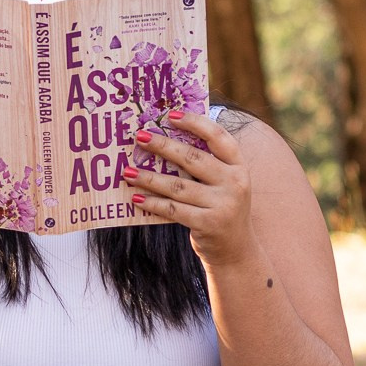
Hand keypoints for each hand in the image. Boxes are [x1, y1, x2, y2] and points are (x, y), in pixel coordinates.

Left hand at [124, 111, 255, 266]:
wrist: (236, 249)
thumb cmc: (222, 208)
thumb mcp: (225, 183)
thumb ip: (207, 163)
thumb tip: (168, 138)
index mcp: (238, 166)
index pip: (219, 137)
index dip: (195, 123)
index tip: (171, 115)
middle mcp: (234, 183)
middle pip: (193, 158)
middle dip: (163, 145)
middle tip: (140, 136)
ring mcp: (222, 204)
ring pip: (178, 186)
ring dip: (149, 177)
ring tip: (127, 171)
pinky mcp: (208, 223)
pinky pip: (174, 209)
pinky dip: (153, 203)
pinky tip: (137, 197)